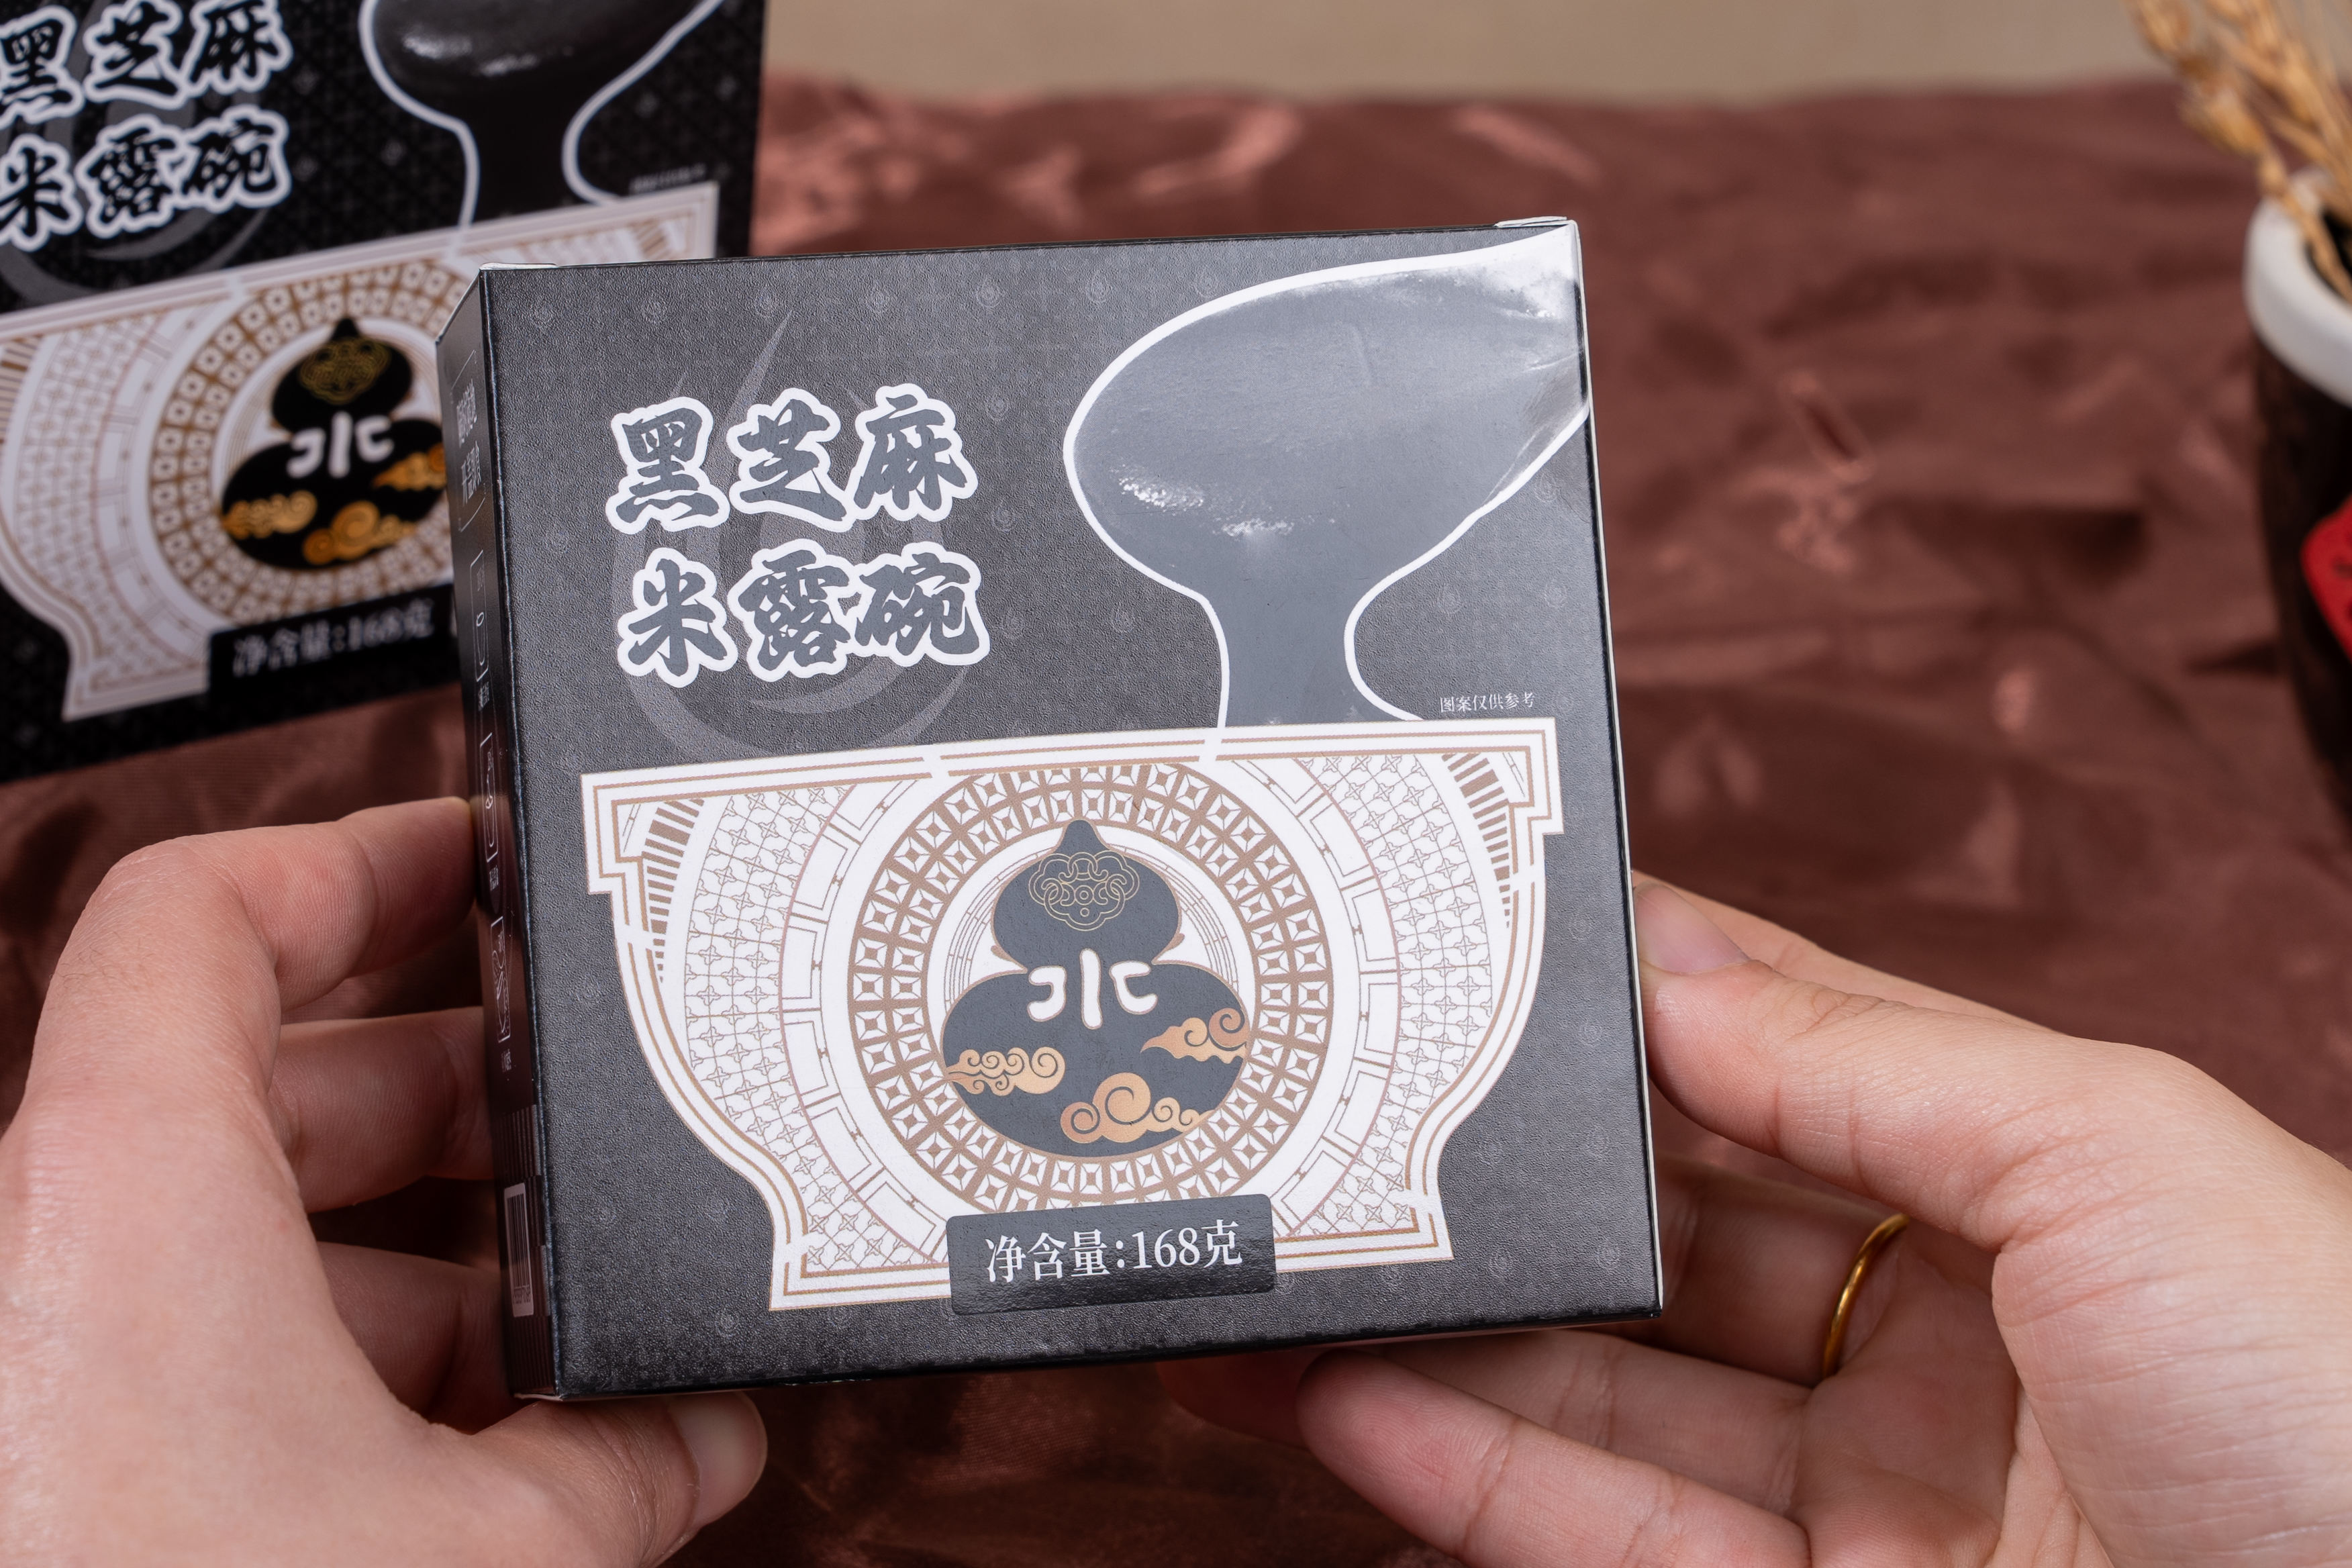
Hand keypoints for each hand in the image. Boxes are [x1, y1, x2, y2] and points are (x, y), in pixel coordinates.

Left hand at [0, 800, 765, 1563]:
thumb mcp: (483, 1552)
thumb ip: (624, 1467)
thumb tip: (707, 1433)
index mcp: (127, 1188)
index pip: (211, 909)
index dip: (366, 853)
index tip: (488, 857)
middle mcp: (59, 1252)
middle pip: (270, 1078)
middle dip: (462, 1103)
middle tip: (592, 1112)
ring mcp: (58, 1359)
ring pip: (246, 1231)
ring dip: (420, 1264)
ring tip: (569, 1321)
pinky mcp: (75, 1459)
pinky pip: (211, 1351)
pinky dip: (350, 1374)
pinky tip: (497, 1452)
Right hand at [1164, 881, 2351, 1564]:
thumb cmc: (2346, 1391)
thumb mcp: (2115, 1151)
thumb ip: (1866, 1054)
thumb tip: (1662, 966)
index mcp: (2030, 1187)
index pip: (1778, 1066)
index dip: (1628, 1008)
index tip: (1472, 942)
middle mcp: (1944, 1338)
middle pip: (1668, 1239)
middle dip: (1506, 1180)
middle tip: (1345, 1112)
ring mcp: (1876, 1499)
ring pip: (1610, 1400)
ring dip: (1441, 1337)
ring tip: (1293, 1267)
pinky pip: (1609, 1539)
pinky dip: (1465, 1472)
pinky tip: (1347, 1398)